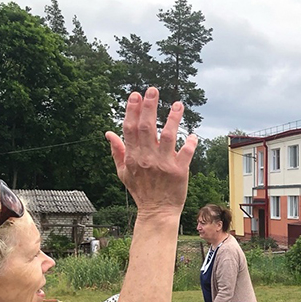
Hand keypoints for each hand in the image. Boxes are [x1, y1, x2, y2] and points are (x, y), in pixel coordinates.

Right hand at [105, 87, 195, 216]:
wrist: (157, 212)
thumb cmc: (141, 191)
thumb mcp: (123, 172)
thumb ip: (117, 151)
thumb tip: (108, 133)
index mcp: (133, 157)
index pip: (130, 128)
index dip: (132, 110)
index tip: (136, 95)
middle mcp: (147, 158)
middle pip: (147, 127)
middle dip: (149, 107)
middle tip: (153, 90)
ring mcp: (164, 164)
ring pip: (168, 136)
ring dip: (173, 119)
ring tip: (178, 104)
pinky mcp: (180, 171)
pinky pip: (186, 153)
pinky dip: (190, 143)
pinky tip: (192, 134)